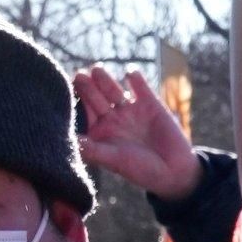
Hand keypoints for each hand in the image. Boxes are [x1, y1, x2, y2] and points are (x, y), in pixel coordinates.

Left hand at [71, 64, 202, 202]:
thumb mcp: (115, 161)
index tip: (67, 93)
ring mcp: (131, 110)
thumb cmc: (141, 170)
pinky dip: (136, 79)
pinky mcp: (151, 104)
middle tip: (79, 76)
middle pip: (96, 98)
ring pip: (114, 90)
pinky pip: (141, 88)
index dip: (77, 102)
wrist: (175, 171)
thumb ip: (93, 150)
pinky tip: (130, 73)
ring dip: (105, 80)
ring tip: (96, 70)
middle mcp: (112, 118)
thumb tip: (73, 141)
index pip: (84, 112)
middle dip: (88, 87)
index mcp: (100, 132)